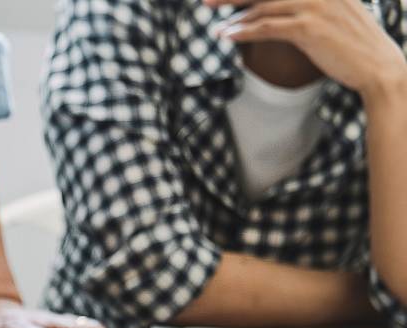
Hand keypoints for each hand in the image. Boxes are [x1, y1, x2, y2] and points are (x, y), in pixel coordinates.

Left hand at [209, 0, 406, 96]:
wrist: (377, 65)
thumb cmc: (355, 44)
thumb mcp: (337, 13)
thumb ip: (313, 5)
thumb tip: (283, 9)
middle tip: (207, 1)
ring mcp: (314, 5)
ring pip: (262, 6)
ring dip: (234, 17)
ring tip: (217, 26)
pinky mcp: (308, 27)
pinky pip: (267, 26)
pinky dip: (244, 31)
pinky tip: (228, 35)